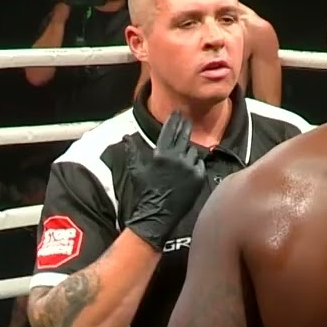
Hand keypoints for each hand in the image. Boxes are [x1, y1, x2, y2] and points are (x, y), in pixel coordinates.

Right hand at [125, 112, 206, 249]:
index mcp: (161, 154)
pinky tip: (190, 167)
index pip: (169, 130)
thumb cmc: (145, 191)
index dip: (174, 120)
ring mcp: (189, 168)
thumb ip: (133, 150)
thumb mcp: (136, 168)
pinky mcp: (198, 178)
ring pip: (192, 150)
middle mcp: (176, 158)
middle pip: (184, 135)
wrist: (157, 214)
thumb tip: (126, 136)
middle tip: (187, 120)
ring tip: (184, 153)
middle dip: (185, 126)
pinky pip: (199, 164)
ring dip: (188, 150)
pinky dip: (195, 164)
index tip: (178, 113)